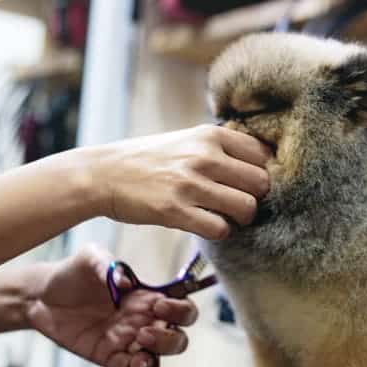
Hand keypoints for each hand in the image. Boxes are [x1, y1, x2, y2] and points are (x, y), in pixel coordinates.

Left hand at [25, 244, 197, 366]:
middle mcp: (142, 319)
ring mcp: (127, 340)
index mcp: (144, 295)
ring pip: (160, 354)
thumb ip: (108, 264)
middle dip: (173, 335)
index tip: (160, 305)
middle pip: (178, 333)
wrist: (39, 296)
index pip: (179, 304)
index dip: (180, 308)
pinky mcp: (109, 356)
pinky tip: (134, 364)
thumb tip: (125, 282)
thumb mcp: (89, 257)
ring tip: (139, 340)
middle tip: (147, 327)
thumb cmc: (71, 273)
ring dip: (159, 351)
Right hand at [82, 125, 270, 239]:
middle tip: (237, 204)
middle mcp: (204, 156)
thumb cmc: (148, 159)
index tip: (247, 184)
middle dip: (255, 198)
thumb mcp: (186, 140)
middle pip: (262, 183)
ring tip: (223, 216)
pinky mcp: (176, 210)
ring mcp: (190, 183)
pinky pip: (220, 229)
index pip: (263, 155)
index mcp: (210, 135)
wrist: (103, 174)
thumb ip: (220, 148)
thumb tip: (261, 164)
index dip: (261, 173)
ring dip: (238, 218)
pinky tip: (204, 225)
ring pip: (246, 208)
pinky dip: (218, 232)